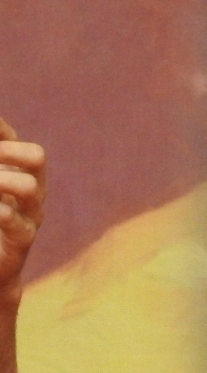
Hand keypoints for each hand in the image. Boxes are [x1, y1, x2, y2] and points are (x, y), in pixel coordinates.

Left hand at [0, 116, 45, 306]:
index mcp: (20, 176)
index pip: (16, 142)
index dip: (0, 132)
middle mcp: (32, 193)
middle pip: (36, 157)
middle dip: (7, 150)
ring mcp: (31, 217)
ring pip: (29, 187)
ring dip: (1, 181)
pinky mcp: (22, 241)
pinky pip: (14, 221)